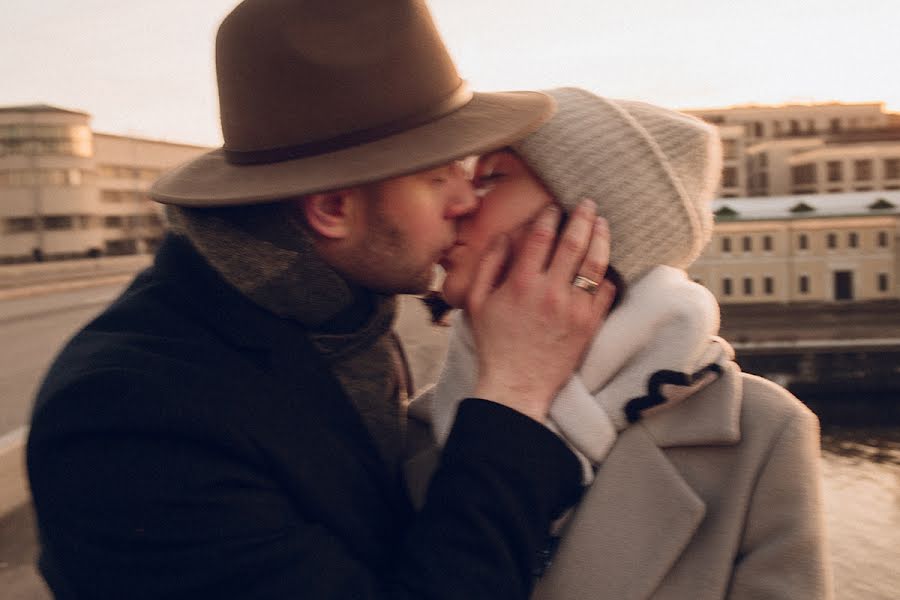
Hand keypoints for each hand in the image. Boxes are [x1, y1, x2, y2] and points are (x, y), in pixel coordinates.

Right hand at [466, 200, 615, 422]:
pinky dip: (608, 274)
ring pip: (595, 264)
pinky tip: (606, 263)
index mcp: (521, 283)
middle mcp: (550, 292)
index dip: (550, 216)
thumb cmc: (494, 343)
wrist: (517, 385)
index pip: (542, 236)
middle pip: (573, 243)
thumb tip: (507, 236)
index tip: (553, 207)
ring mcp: (574, 309)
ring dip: (601, 238)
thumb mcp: (477, 302)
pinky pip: (606, 291)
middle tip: (588, 204)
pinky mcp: (589, 325)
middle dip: (582, 218)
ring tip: (602, 224)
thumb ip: (490, 264)